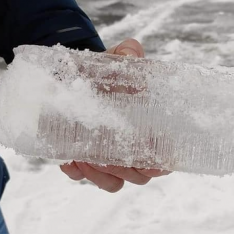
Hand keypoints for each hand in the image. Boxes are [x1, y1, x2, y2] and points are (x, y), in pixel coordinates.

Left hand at [59, 38, 170, 192]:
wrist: (79, 75)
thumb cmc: (108, 73)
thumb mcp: (118, 60)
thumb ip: (128, 54)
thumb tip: (132, 51)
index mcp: (150, 130)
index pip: (164, 158)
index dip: (161, 165)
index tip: (151, 163)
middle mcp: (133, 149)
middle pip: (139, 176)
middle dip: (125, 171)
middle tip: (108, 158)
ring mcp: (110, 158)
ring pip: (114, 182)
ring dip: (101, 176)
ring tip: (85, 159)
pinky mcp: (85, 159)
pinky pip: (84, 176)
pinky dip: (77, 172)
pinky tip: (69, 162)